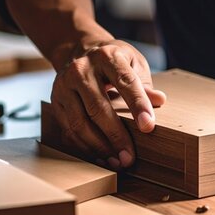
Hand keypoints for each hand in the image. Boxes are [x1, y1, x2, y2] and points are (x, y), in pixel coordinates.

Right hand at [50, 39, 165, 168]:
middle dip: (115, 136)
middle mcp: (81, 69)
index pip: (125, 82)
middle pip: (98, 108)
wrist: (81, 52)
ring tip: (117, 161)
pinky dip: (85, 148)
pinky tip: (101, 158)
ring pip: (79, 123)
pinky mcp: (55, 101)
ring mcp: (64, 86)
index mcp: (107, 57)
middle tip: (129, 157)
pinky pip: (69, 130)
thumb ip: (145, 84)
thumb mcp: (134, 64)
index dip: (137, 105)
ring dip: (99, 147)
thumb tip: (159, 100)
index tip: (148, 126)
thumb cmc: (114, 62)